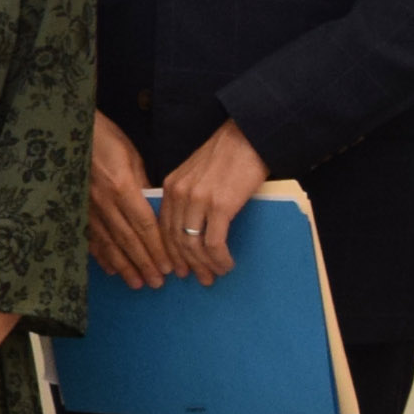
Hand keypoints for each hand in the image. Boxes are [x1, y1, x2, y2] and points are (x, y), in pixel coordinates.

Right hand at [84, 111, 180, 289]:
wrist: (70, 130)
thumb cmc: (105, 139)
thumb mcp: (132, 157)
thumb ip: (143, 186)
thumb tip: (154, 209)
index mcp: (121, 187)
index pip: (144, 225)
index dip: (157, 248)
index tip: (168, 266)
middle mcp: (103, 202)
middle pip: (128, 240)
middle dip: (144, 263)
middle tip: (157, 282)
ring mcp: (87, 207)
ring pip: (108, 243)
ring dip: (124, 266)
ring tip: (137, 283)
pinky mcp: (76, 208)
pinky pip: (89, 236)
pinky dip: (100, 255)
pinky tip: (110, 269)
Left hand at [155, 119, 264, 286]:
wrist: (250, 135)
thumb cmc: (229, 154)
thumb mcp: (197, 172)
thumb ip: (188, 194)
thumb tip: (193, 224)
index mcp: (171, 186)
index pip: (163, 227)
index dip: (170, 251)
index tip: (177, 267)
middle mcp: (179, 194)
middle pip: (175, 240)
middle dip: (186, 263)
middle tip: (197, 278)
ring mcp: (198, 200)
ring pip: (192, 245)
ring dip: (203, 265)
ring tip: (213, 276)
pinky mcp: (220, 206)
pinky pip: (214, 242)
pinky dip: (219, 258)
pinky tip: (226, 265)